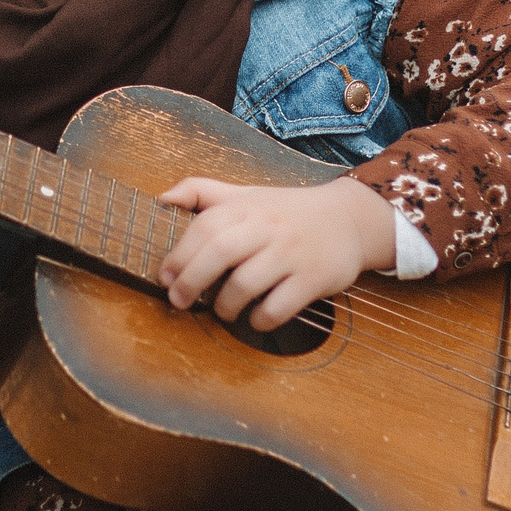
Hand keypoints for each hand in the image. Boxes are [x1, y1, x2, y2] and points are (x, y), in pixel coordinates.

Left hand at [155, 176, 395, 331]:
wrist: (349, 219)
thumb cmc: (285, 211)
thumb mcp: (245, 195)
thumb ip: (202, 192)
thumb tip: (162, 199)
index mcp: (246, 206)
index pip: (204, 227)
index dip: (179, 255)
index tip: (165, 278)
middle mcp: (267, 226)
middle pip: (220, 252)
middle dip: (192, 281)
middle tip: (179, 301)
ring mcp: (291, 253)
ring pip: (246, 283)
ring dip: (225, 306)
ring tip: (223, 311)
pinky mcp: (313, 278)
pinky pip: (279, 306)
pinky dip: (260, 319)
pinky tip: (255, 318)